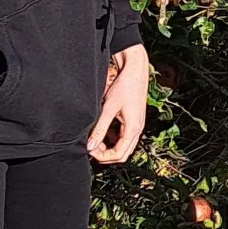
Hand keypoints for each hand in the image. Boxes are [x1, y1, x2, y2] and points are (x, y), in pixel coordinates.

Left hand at [89, 45, 148, 163]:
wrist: (135, 71)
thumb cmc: (125, 87)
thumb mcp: (108, 108)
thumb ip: (99, 129)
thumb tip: (90, 146)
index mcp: (133, 129)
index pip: (118, 154)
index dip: (102, 156)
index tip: (89, 149)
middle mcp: (138, 129)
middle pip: (122, 154)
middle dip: (106, 154)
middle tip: (91, 146)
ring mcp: (137, 125)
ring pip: (124, 146)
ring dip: (109, 147)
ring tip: (95, 138)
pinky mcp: (134, 120)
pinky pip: (124, 137)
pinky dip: (113, 139)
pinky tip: (103, 131)